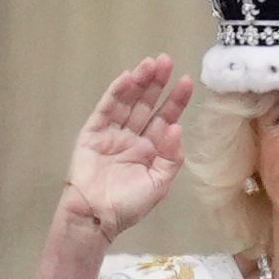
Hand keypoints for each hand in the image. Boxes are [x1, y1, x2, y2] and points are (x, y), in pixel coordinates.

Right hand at [63, 56, 191, 244]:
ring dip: (139, 83)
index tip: (186, 81)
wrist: (95, 217)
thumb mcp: (158, 185)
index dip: (175, 101)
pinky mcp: (93, 133)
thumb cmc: (128, 206)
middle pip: (147, 105)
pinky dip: (116, 93)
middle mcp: (133, 138)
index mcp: (151, 150)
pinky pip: (106, 109)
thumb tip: (177, 128)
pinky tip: (127, 78)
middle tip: (167, 61)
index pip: (165, 119)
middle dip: (158, 84)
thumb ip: (170, 158)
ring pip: (128, 103)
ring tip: (150, 64)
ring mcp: (112, 133)